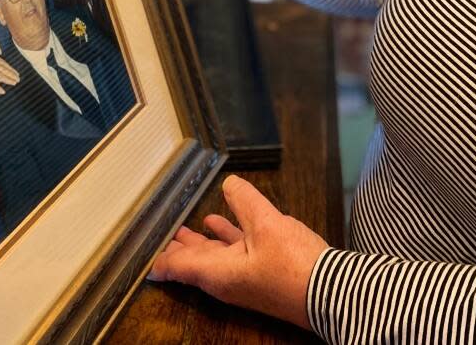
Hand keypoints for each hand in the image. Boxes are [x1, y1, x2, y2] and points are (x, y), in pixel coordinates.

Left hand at [147, 175, 328, 328]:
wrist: (331, 291)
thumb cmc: (295, 266)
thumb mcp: (267, 224)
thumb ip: (245, 201)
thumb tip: (230, 184)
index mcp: (219, 272)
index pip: (179, 267)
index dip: (160, 260)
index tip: (144, 259)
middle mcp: (228, 279)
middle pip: (194, 263)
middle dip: (178, 248)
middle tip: (163, 236)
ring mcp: (246, 278)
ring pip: (214, 258)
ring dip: (200, 243)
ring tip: (185, 229)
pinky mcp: (262, 273)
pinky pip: (235, 255)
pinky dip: (225, 239)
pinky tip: (223, 225)